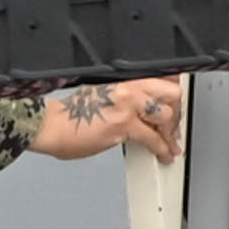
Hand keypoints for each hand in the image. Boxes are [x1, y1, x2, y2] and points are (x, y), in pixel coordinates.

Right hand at [26, 76, 189, 163]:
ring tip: (171, 143)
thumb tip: (141, 104)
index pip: (161, 75)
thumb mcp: (101, 91)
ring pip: (167, 115)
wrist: (51, 126)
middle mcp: (129, 85)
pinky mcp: (125, 125)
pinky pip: (153, 137)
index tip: (177, 101)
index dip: (173, 90)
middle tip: (174, 125)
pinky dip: (162, 148)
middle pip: (171, 93)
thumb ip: (124, 94)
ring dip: (171, 132)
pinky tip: (163, 154)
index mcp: (123, 76)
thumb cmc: (70, 113)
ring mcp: (128, 104)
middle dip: (176, 111)